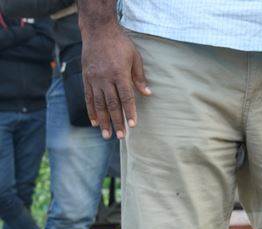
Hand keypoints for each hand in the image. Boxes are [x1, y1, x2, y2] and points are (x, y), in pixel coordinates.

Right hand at [82, 25, 150, 139]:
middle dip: (116, 121)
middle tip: (121, 136)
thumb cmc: (120, 43)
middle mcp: (105, 78)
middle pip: (112, 104)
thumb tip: (147, 94)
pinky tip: (94, 122)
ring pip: (99, 104)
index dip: (130, 112)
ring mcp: (94, 78)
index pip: (126, 97)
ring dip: (103, 120)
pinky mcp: (86, 77)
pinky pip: (88, 97)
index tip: (133, 125)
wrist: (98, 30)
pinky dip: (91, 110)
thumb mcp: (135, 57)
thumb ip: (140, 77)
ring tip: (106, 135)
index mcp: (119, 73)